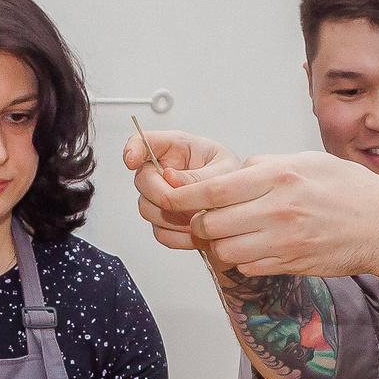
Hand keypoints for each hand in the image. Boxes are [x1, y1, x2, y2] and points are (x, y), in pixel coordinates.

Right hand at [124, 129, 243, 252]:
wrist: (245, 207)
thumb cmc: (236, 178)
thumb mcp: (226, 170)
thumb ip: (199, 175)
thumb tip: (170, 178)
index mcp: (178, 148)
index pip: (143, 141)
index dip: (133, 149)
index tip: (132, 161)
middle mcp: (163, 170)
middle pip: (142, 181)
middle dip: (164, 195)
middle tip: (191, 205)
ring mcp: (160, 196)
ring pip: (148, 209)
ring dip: (174, 219)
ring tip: (202, 219)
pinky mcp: (164, 221)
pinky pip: (161, 232)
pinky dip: (179, 237)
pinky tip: (198, 234)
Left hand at [152, 149, 378, 278]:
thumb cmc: (349, 190)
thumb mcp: (306, 160)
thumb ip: (264, 165)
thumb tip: (232, 172)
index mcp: (279, 177)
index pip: (212, 189)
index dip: (181, 195)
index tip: (168, 194)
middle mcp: (278, 210)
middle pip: (211, 223)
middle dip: (198, 221)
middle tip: (202, 216)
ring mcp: (284, 241)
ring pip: (224, 249)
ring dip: (219, 243)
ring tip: (231, 231)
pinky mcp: (290, 264)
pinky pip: (247, 266)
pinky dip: (242, 258)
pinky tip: (254, 246)